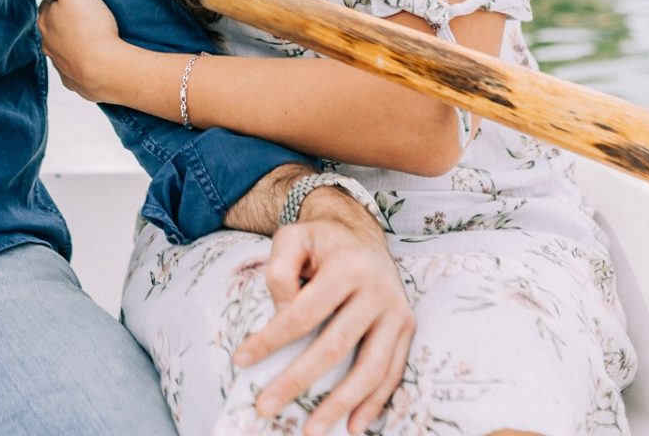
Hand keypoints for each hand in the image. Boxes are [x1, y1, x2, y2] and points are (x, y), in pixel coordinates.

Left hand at [35, 0, 133, 102]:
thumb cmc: (91, 27)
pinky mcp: (77, 83)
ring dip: (76, 42)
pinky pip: (77, 71)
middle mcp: (48, 46)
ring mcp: (62, 67)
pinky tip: (97, 60)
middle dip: (67, 20)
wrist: (108, 70)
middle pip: (55, 27)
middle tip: (90, 14)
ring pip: (65, 49)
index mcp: (44, 22)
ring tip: (96, 36)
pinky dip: (84, 64)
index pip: (49, 3)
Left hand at [236, 189, 413, 435]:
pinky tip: (353, 426)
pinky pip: (393, 372)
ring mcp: (397, 312)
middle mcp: (378, 290)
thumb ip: (279, 272)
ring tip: (311, 430)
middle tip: (265, 406)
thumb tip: (282, 317)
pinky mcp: (407, 327)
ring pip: (370, 368)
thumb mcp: (291, 238)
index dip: (271, 340)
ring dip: (340, 404)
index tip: (241, 360)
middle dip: (297, 381)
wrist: (361, 232)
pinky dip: (374, 403)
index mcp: (348, 266)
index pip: (304, 313)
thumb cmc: (319, 241)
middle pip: (335, 346)